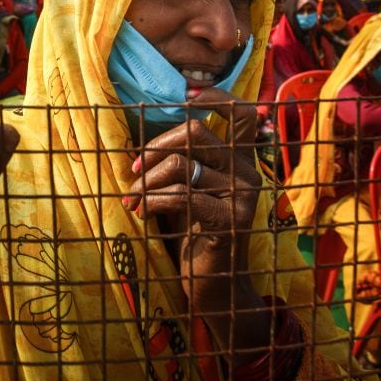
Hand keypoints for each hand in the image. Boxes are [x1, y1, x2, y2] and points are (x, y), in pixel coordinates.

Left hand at [121, 89, 270, 366]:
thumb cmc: (192, 235)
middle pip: (196, 131)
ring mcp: (243, 196)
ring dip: (147, 181)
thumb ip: (179, 161)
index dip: (214, 96)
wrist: (212, 287)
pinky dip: (153, 201)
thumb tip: (140, 134)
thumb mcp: (185, 190)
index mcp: (240, 160)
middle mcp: (247, 173)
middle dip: (155, 147)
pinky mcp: (232, 220)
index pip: (241, 113)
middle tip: (133, 170)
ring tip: (133, 198)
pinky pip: (183, 196)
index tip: (184, 94)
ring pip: (183, 165)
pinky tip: (141, 213)